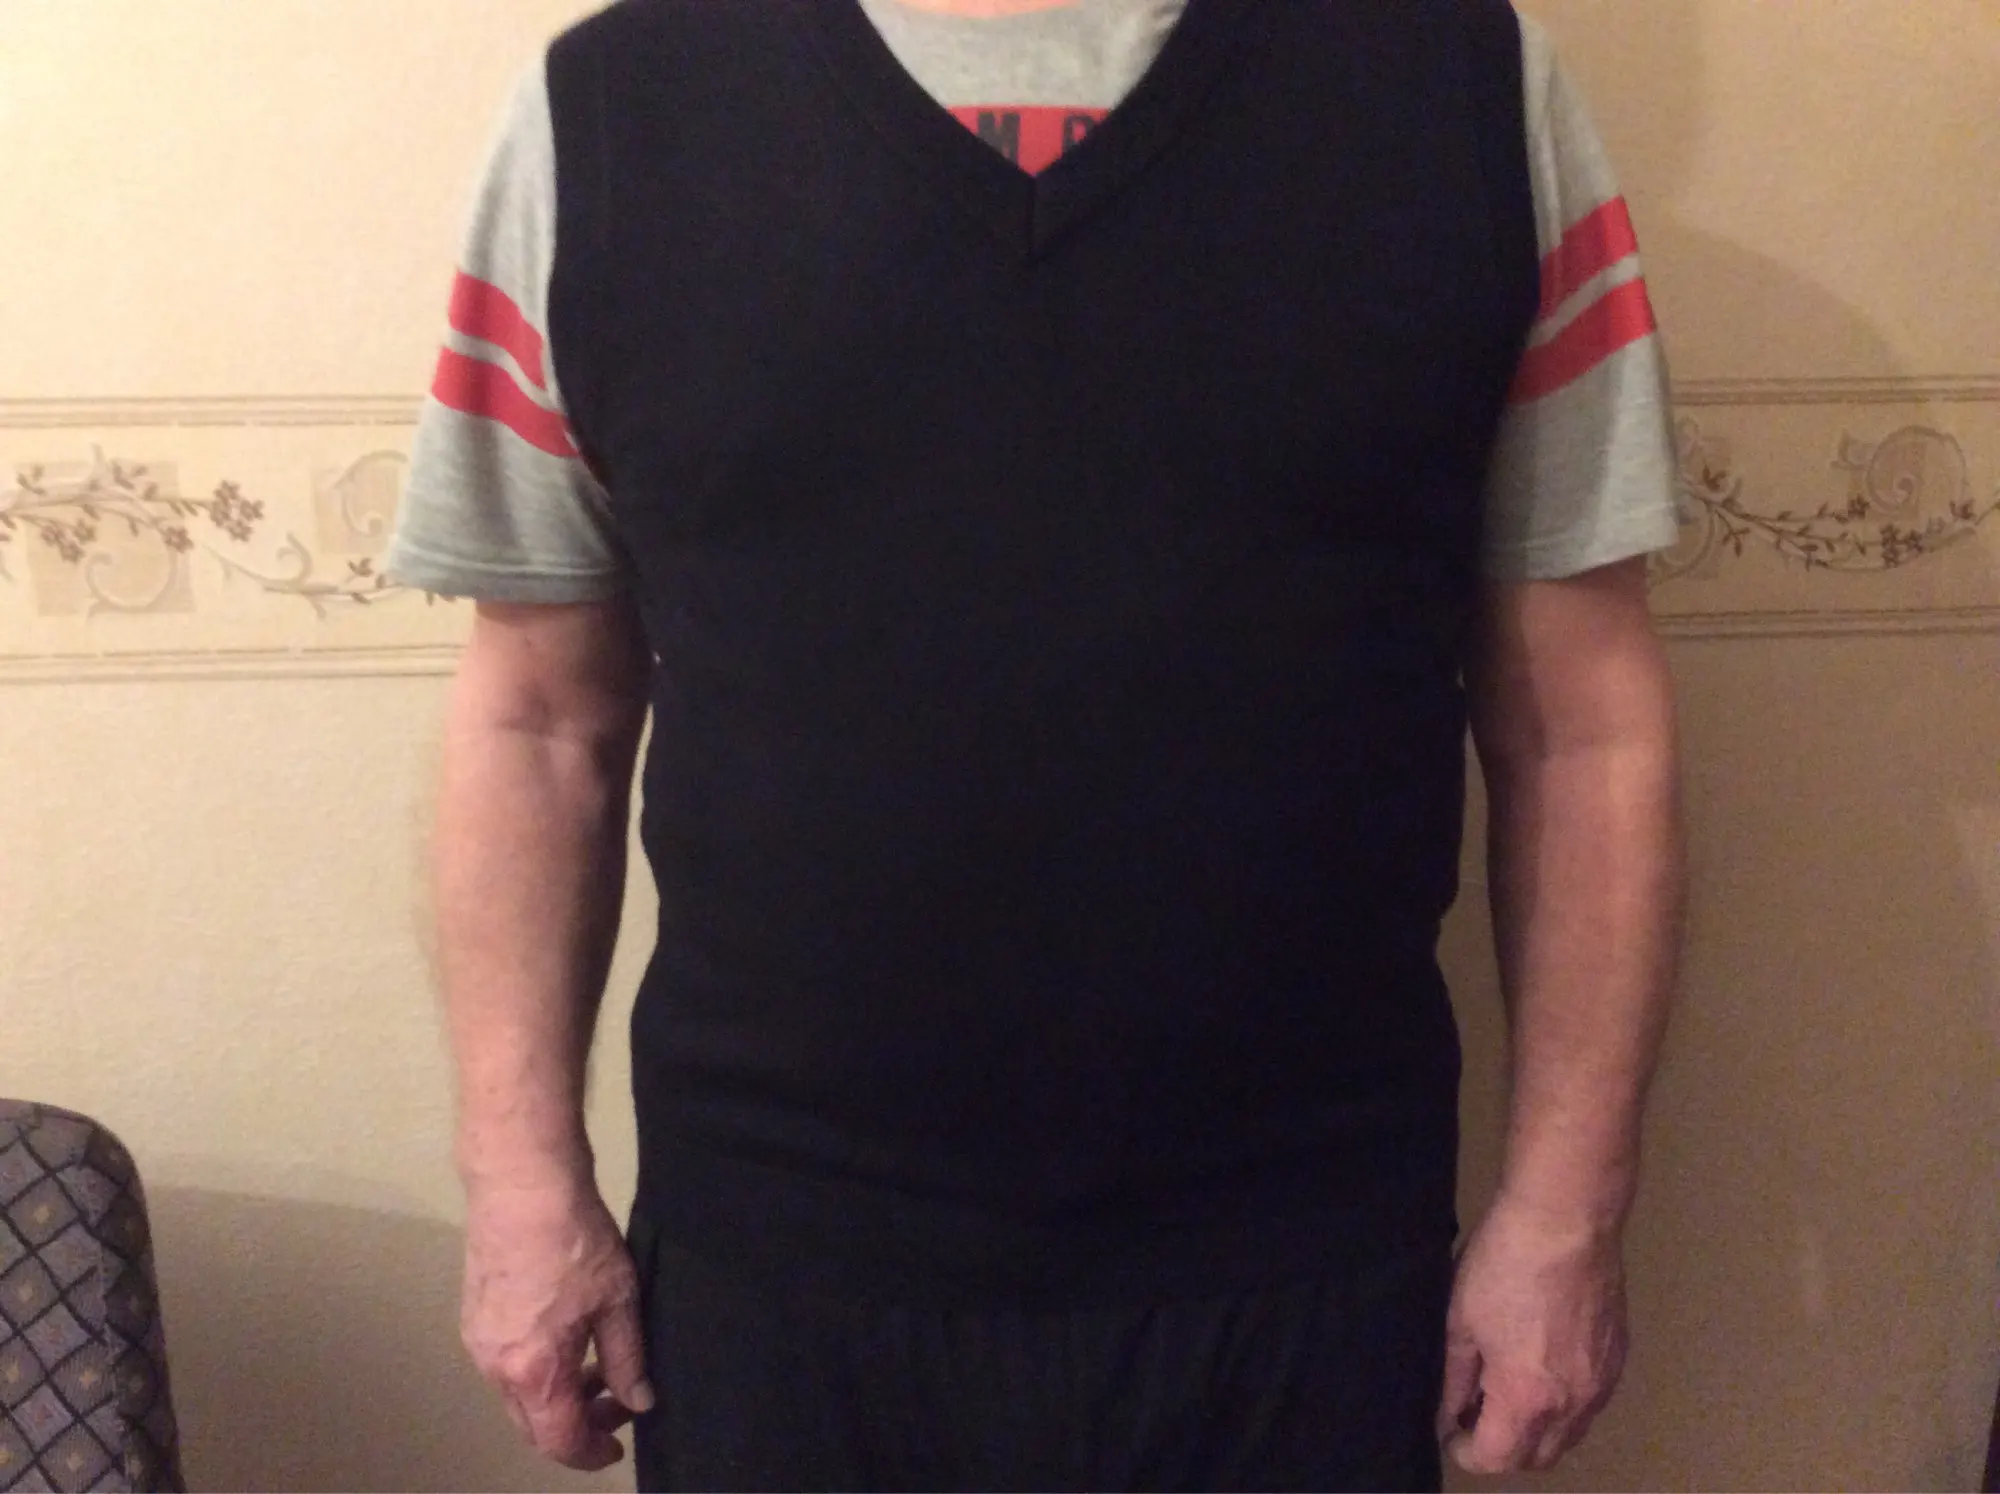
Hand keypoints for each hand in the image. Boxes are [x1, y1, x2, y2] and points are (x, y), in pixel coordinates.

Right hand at [460, 1177, 654, 1470]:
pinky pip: (506, 1365)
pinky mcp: (474, 1316)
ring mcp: (479, 1340)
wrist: (522, 1183)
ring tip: (600, 1365)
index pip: (560, 1440)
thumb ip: (628, 1359)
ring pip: (519, 1395)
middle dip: (577, 1424)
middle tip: (618, 1403)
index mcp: (533, 1370)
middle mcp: (496, 1366)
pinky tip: (568, 1339)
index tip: (618, 1445)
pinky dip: (538, 1368)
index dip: (592, 1451)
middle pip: (534, 1424)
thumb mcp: (618, 1300)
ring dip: (558, 1394)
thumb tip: (639, 1399)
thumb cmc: (573, 1238)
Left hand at [1436, 1195, 1628, 1475]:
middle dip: (1503, 1447)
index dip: (1466, 1451)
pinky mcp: (1617, 1359)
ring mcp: (1601, 1383)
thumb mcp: (1461, 1322)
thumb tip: (1448, 1413)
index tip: (1451, 1431)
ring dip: (1537, 1430)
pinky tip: (1541, 1367)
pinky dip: (1564, 1404)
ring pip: (1569, 1436)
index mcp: (1527, 1398)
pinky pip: (1589, 1404)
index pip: (1497, 1459)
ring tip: (1507, 1389)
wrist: (1566, 1220)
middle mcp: (1572, 1403)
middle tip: (1476, 1412)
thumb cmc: (1505, 1264)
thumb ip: (1454, 1378)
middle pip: (1537, 1457)